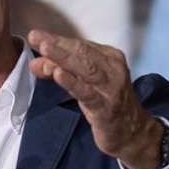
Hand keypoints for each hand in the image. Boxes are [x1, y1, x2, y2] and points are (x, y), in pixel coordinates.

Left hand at [27, 29, 163, 168]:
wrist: (132, 133)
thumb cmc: (105, 104)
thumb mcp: (83, 85)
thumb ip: (61, 71)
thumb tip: (35, 62)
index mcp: (109, 57)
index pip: (80, 45)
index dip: (57, 40)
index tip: (36, 35)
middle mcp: (113, 69)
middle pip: (82, 52)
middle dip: (57, 44)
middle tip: (35, 37)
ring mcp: (111, 88)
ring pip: (85, 68)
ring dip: (62, 58)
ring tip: (43, 49)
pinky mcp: (106, 107)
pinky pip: (87, 92)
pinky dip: (72, 82)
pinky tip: (58, 74)